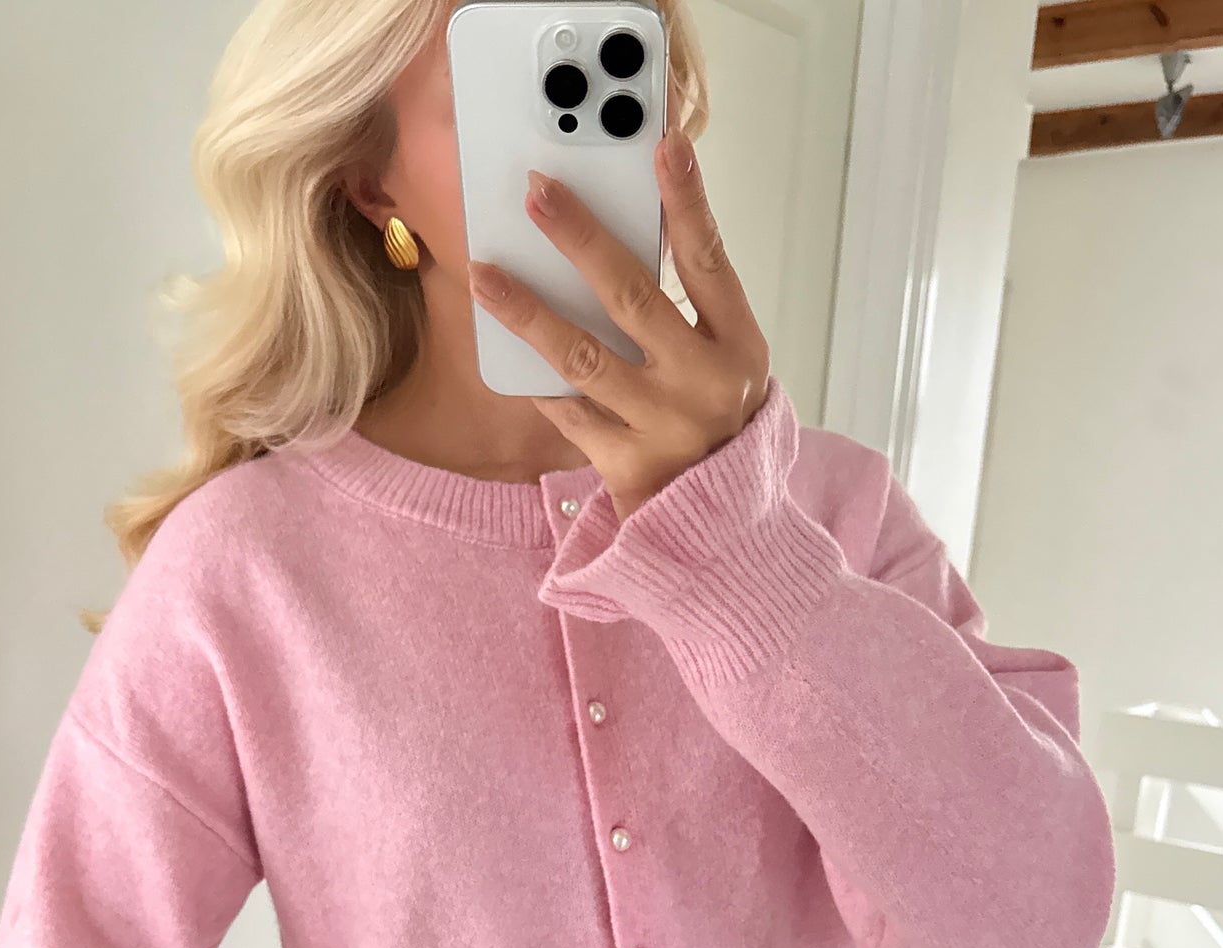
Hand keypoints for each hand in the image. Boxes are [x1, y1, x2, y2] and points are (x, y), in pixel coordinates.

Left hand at [466, 126, 771, 524]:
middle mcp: (705, 383)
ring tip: (484, 275)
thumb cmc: (715, 424)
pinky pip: (568, 410)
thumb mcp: (723, 363)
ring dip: (528, 310)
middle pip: (633, 297)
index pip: (709, 261)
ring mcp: (664, 426)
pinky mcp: (627, 464)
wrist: (722, 528)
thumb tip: (614, 238)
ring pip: (584, 356)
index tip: (663, 145)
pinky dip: (536, 377)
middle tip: (537, 192)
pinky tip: (502, 344)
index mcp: (739, 347)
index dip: (687, 201)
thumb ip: (685, 310)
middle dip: (581, 238)